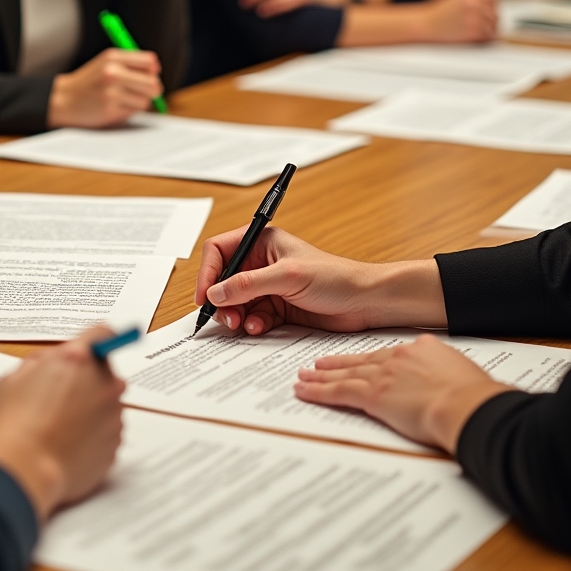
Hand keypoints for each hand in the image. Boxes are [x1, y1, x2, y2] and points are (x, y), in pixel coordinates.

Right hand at [0, 327, 124, 519]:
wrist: (24, 469)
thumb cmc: (15, 423)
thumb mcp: (14, 378)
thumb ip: (40, 363)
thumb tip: (50, 364)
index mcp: (78, 359)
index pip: (102, 333)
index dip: (94, 342)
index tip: (91, 350)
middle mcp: (103, 383)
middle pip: (105, 373)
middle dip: (87, 381)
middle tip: (60, 398)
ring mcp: (113, 415)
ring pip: (108, 404)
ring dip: (91, 410)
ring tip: (60, 428)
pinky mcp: (115, 443)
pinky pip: (107, 433)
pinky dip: (93, 436)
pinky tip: (68, 446)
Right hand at [48, 47, 162, 128]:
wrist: (64, 99)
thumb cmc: (89, 82)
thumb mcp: (106, 63)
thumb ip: (130, 64)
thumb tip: (156, 72)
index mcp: (113, 57)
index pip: (149, 61)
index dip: (154, 70)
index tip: (151, 75)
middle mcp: (112, 73)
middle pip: (152, 83)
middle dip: (153, 89)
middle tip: (146, 91)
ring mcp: (111, 92)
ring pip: (145, 99)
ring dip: (140, 101)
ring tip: (125, 99)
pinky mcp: (110, 110)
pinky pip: (134, 111)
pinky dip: (130, 110)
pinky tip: (117, 107)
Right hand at [195, 227, 446, 333]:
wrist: (365, 302)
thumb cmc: (335, 277)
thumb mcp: (287, 277)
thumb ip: (248, 284)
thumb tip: (215, 292)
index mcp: (262, 242)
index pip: (220, 251)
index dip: (208, 272)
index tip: (205, 296)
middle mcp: (261, 263)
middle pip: (223, 280)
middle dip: (221, 299)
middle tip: (225, 317)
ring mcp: (268, 286)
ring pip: (235, 302)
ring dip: (235, 315)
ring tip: (242, 325)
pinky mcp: (277, 307)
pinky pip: (251, 316)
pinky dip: (251, 324)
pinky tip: (259, 327)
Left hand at [295, 334, 508, 451]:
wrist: (470, 406)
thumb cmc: (476, 398)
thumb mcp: (463, 376)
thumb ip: (447, 375)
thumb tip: (449, 386)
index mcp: (421, 349)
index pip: (387, 354)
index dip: (369, 359)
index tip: (357, 360)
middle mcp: (398, 357)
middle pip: (361, 360)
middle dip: (337, 363)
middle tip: (317, 363)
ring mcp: (384, 375)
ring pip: (344, 374)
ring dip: (321, 375)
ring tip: (304, 375)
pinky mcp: (374, 395)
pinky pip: (338, 392)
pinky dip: (318, 391)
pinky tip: (304, 391)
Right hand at [420, 0, 498, 42]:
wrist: (424, 27)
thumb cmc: (436, 14)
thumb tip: (491, 2)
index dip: (490, 1)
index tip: (486, 8)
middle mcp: (475, 2)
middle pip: (495, 9)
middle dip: (489, 16)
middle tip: (479, 23)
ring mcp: (476, 17)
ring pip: (494, 24)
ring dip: (488, 28)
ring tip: (474, 30)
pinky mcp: (476, 32)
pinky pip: (489, 36)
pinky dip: (484, 38)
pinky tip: (473, 37)